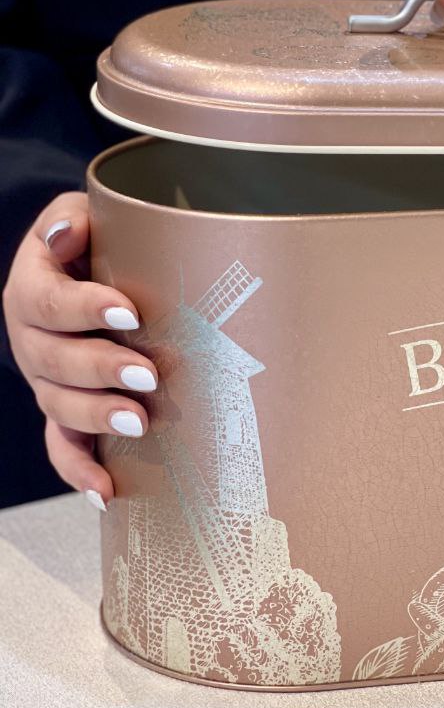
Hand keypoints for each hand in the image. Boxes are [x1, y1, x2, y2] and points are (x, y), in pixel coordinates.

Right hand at [2, 192, 156, 510]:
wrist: (90, 268)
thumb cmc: (95, 242)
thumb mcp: (83, 216)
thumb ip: (76, 220)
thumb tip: (68, 234)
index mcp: (31, 288)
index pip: (48, 301)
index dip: (85, 308)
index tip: (129, 310)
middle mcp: (31, 339)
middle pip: (53, 361)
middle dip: (101, 368)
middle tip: (147, 373)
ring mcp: (45, 379)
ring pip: (58, 406)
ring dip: (97, 417)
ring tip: (139, 420)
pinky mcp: (63, 409)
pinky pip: (61, 446)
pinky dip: (79, 471)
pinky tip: (106, 491)